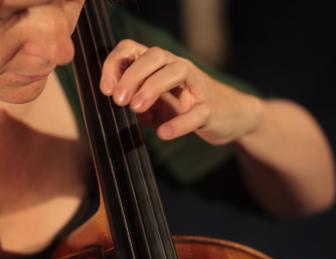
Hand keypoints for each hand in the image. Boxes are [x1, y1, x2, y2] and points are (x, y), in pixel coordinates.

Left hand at [100, 39, 262, 144]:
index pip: (132, 49)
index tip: (105, 90)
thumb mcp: (157, 103)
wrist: (229, 115)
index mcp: (160, 65)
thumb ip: (136, 102)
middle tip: (118, 100)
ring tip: (136, 108)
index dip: (114, 64)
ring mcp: (197, 86)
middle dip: (131, 75)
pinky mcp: (211, 109)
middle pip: (154, 56)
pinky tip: (164, 133)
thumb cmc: (187, 106)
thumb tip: (111, 108)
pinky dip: (179, 123)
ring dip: (152, 87)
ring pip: (176, 71)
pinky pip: (197, 112)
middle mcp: (178, 67)